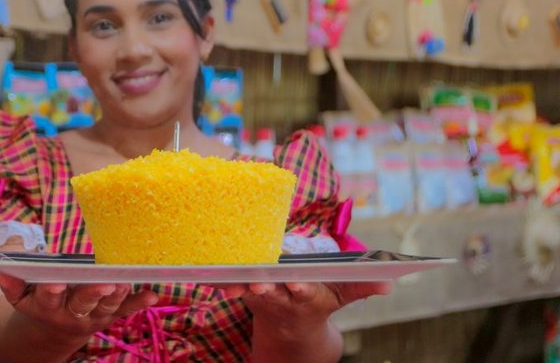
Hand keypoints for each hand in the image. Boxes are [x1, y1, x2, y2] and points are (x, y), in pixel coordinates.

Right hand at [0, 273, 158, 337]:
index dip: (50, 291)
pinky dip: (138, 303)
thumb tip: (1, 270)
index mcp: (46, 307)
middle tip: (103, 283)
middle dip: (91, 293)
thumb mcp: (19, 296)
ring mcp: (92, 317)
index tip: (55, 283)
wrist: (48, 334)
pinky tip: (152, 294)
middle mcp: (70, 315)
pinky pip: (124, 310)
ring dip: (116, 296)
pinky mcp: (107, 316)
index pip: (47, 299)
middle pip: (81, 304)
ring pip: (105, 307)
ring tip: (125, 282)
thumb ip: (12, 284)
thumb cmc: (35, 302)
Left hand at [219, 281, 391, 328]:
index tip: (299, 284)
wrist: (289, 328)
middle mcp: (282, 297)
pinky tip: (215, 277)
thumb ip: (362, 287)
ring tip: (232, 280)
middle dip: (267, 287)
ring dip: (240, 285)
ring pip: (249, 288)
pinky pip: (232, 286)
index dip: (302, 288)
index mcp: (306, 296)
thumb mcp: (340, 295)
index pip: (305, 292)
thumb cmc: (318, 300)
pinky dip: (224, 283)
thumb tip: (390, 281)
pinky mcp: (244, 290)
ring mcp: (261, 295)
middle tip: (258, 281)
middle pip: (274, 291)